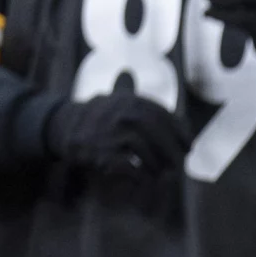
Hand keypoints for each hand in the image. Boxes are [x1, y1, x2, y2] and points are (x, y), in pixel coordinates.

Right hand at [47, 90, 188, 176]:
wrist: (67, 127)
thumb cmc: (98, 115)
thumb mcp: (114, 97)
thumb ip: (130, 90)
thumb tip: (132, 78)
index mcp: (133, 101)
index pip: (167, 118)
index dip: (181, 134)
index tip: (188, 147)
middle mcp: (126, 115)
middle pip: (160, 138)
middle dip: (172, 154)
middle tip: (179, 166)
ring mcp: (115, 135)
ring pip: (148, 155)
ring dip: (157, 167)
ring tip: (160, 174)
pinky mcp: (104, 154)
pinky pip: (130, 168)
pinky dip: (140, 175)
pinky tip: (143, 178)